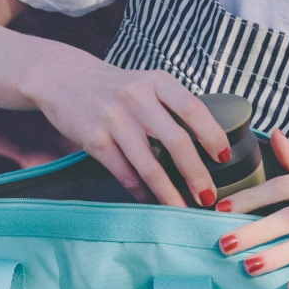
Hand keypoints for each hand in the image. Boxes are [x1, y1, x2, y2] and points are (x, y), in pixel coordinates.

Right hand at [25, 55, 231, 206]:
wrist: (63, 79)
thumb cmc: (116, 88)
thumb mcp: (147, 84)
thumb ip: (173, 106)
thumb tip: (210, 147)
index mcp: (157, 82)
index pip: (193, 108)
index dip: (213, 135)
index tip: (225, 159)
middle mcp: (137, 97)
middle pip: (176, 141)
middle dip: (196, 174)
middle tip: (209, 197)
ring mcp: (113, 119)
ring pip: (150, 165)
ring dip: (169, 193)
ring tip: (183, 210)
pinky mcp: (94, 139)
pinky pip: (125, 173)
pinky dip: (141, 191)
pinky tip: (152, 201)